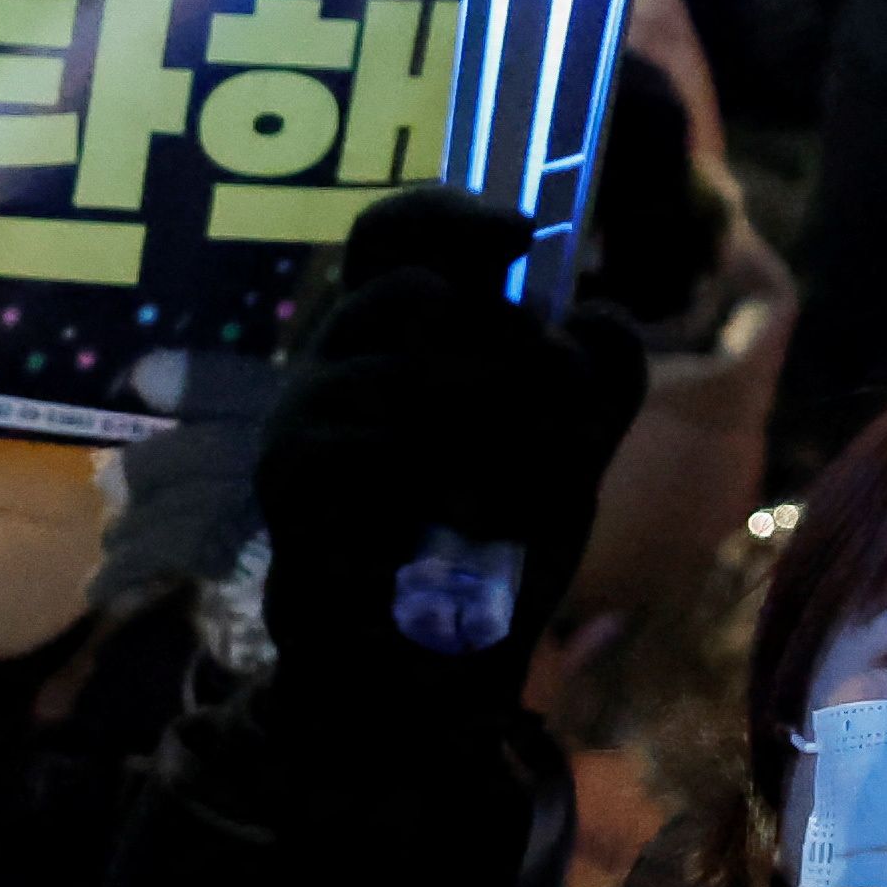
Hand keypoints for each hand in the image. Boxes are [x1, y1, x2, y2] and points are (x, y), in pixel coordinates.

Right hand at [250, 187, 644, 728]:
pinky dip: (430, 481)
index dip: (451, 212)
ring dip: (484, 433)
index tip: (521, 236)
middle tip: (543, 427)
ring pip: (406, 366)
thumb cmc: (491, 549)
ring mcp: (307, 407)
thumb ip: (602, 371)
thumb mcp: (577, 451)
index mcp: (408, 335)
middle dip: (507, 355)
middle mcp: (345, 354)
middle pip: (414, 288)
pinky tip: (449, 525)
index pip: (400, 231)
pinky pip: (369, 436)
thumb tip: (590, 312)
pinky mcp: (284, 471)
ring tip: (495, 501)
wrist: (425, 673)